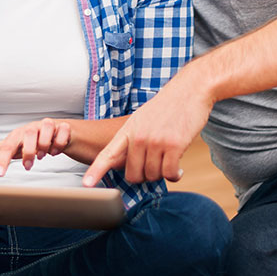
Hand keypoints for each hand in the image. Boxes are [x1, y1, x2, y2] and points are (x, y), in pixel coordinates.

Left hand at [0, 118, 72, 175]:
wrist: (53, 134)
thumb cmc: (29, 142)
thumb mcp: (12, 147)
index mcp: (18, 134)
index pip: (7, 146)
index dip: (2, 160)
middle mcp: (33, 128)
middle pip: (28, 134)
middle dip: (28, 152)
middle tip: (28, 166)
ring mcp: (48, 126)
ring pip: (47, 128)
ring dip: (45, 144)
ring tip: (42, 156)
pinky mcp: (63, 127)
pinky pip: (63, 131)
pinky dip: (60, 142)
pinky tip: (57, 150)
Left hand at [82, 76, 212, 185]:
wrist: (190, 90)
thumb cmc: (168, 106)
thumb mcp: (142, 118)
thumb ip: (134, 138)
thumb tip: (133, 162)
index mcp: (128, 130)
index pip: (108, 154)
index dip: (96, 171)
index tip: (86, 185)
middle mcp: (139, 137)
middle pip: (134, 175)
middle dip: (144, 176)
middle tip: (155, 167)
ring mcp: (155, 141)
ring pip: (152, 176)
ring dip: (162, 174)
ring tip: (169, 162)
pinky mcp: (173, 145)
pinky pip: (169, 173)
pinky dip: (175, 175)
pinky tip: (178, 170)